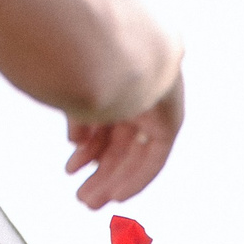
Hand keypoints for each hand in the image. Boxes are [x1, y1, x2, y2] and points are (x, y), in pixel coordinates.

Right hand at [64, 69, 183, 208]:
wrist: (117, 43)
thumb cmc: (88, 57)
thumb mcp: (76, 92)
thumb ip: (79, 118)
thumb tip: (76, 142)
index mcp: (113, 82)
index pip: (102, 122)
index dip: (88, 149)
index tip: (73, 169)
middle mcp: (136, 95)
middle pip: (118, 144)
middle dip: (98, 172)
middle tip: (82, 196)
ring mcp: (155, 107)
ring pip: (133, 154)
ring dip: (110, 179)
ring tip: (88, 200)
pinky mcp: (170, 120)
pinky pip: (154, 158)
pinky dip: (136, 178)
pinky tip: (117, 196)